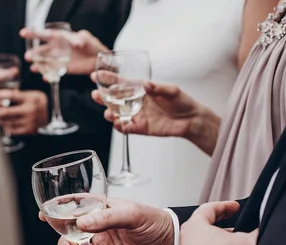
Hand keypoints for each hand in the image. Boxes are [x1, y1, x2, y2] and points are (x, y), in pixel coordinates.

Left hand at [0, 90, 47, 134]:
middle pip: (6, 112)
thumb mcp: (32, 93)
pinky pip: (12, 130)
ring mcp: (29, 121)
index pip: (11, 95)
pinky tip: (4, 123)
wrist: (54, 114)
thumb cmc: (40, 102)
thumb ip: (18, 93)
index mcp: (30, 98)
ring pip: (7, 122)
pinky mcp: (28, 130)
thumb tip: (2, 93)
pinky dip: (6, 126)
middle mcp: (30, 110)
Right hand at [20, 28, 107, 74]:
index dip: (33, 33)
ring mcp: (57, 59)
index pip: (44, 35)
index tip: (23, 33)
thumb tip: (77, 42)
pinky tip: (45, 77)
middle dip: (34, 53)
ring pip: (44, 62)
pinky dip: (48, 75)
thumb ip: (81, 39)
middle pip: (41, 50)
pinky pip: (52, 72)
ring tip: (33, 68)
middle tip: (28, 56)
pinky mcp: (61, 69)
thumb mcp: (86, 39)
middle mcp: (55, 48)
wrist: (96, 60)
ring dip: (38, 65)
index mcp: (59, 38)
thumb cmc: (91, 45)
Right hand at [48, 198, 175, 244]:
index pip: (77, 209)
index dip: (59, 211)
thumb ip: (107, 218)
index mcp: (103, 212)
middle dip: (65, 242)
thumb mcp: (133, 214)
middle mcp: (99, 230)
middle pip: (72, 235)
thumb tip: (82, 224)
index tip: (44, 215)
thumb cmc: (158, 223)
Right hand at [90, 78, 220, 154]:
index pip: (120, 83)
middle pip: (114, 99)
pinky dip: (120, 127)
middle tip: (95, 95)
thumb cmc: (182, 102)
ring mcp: (136, 115)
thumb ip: (159, 87)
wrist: (190, 120)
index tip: (95, 75)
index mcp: (140, 90)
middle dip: (103, 97)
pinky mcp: (140, 128)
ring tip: (109, 113)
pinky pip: (126, 128)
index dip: (108, 79)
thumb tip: (147, 84)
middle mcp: (135, 102)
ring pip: (117, 114)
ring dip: (110, 113)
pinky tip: (118, 124)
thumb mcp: (172, 90)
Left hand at [177, 201, 258, 244]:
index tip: (234, 207)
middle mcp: (184, 240)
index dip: (224, 206)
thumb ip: (251, 235)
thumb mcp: (245, 242)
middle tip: (234, 231)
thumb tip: (256, 233)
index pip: (208, 209)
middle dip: (220, 229)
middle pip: (202, 229)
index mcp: (194, 226)